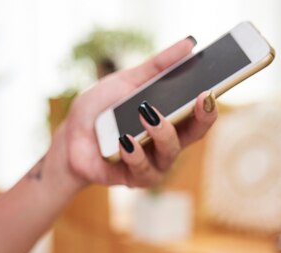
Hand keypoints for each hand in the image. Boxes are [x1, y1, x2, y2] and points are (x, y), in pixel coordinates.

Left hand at [61, 37, 217, 188]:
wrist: (70, 139)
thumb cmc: (100, 111)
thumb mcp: (126, 82)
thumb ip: (156, 67)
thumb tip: (189, 44)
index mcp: (169, 119)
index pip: (198, 114)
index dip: (209, 105)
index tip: (211, 89)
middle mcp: (167, 143)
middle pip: (194, 135)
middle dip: (201, 118)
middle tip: (200, 98)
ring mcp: (153, 163)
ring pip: (170, 152)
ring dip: (162, 132)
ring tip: (146, 114)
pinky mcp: (135, 179)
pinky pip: (143, 169)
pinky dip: (134, 153)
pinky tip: (124, 140)